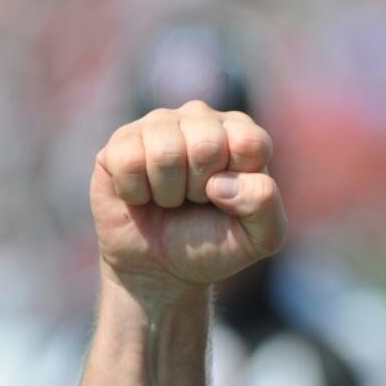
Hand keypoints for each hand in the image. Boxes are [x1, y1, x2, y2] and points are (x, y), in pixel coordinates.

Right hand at [91, 100, 286, 296]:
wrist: (162, 267)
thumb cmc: (216, 243)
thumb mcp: (261, 236)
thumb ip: (265, 204)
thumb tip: (220, 183)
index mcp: (242, 133)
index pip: (249, 142)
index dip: (238, 183)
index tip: (228, 198)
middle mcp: (201, 118)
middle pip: (206, 144)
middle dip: (200, 189)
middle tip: (196, 200)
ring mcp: (159, 124)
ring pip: (165, 152)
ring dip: (168, 192)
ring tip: (170, 198)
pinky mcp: (121, 140)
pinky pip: (128, 160)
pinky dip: (136, 192)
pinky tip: (142, 195)